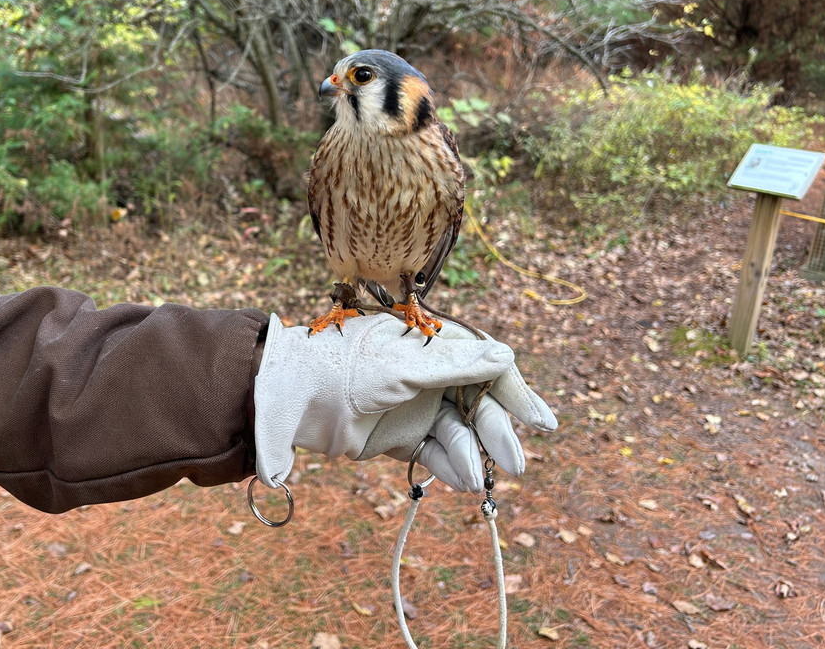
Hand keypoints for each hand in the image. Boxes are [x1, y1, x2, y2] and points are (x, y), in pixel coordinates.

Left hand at [253, 314, 556, 490]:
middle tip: (514, 463)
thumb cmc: (344, 368)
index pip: (486, 363)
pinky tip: (464, 479)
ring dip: (472, 453)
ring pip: (457, 432)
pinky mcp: (397, 437)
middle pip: (476, 403)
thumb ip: (455, 364)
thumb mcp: (403, 365)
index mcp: (430, 344)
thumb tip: (506, 354)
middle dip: (496, 431)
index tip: (537, 421)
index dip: (514, 392)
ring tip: (476, 478)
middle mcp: (426, 374)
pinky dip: (450, 466)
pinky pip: (433, 452)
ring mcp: (412, 406)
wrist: (287, 398)